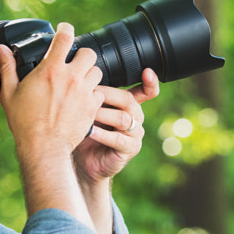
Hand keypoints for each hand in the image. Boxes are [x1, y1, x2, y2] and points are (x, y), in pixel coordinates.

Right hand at [0, 22, 104, 157]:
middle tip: (74, 62)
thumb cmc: (24, 122)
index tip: (64, 30)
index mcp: (51, 69)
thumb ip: (7, 68)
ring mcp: (84, 92)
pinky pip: (100, 92)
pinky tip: (83, 99)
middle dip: (82, 55)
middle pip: (89, 52)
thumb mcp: (10, 93)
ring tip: (79, 81)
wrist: (44, 147)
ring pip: (97, 71)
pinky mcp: (92, 107)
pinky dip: (94, 94)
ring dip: (89, 73)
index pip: (65, 37)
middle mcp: (71, 77)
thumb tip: (1, 50)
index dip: (65, 29)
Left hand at [73, 68, 159, 182]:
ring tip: (87, 112)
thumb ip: (94, 94)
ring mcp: (135, 134)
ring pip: (124, 119)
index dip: (150, 82)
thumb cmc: (85, 131)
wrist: (83, 161)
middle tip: (90, 91)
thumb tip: (83, 72)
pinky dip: (102, 134)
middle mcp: (136, 117)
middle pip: (129, 100)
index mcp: (129, 105)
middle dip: (108, 94)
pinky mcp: (129, 149)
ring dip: (103, 114)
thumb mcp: (90, 109)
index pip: (146, 91)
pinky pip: (118, 139)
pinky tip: (89, 131)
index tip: (147, 71)